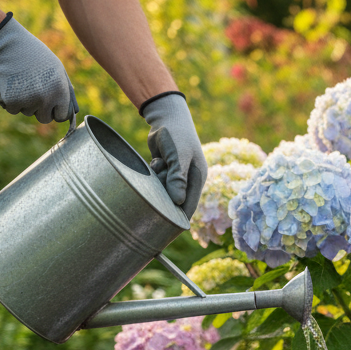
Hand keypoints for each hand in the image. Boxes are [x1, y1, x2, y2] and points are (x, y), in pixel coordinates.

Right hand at [0, 13, 76, 123]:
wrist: (6, 44)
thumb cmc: (34, 55)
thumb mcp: (57, 69)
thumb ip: (65, 90)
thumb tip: (72, 111)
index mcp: (60, 91)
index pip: (62, 116)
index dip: (55, 110)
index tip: (50, 105)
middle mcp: (46, 99)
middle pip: (44, 118)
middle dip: (39, 109)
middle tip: (33, 91)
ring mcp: (28, 101)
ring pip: (27, 113)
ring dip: (24, 102)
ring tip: (21, 82)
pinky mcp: (11, 101)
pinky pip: (12, 109)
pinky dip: (10, 101)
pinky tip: (10, 84)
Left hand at [141, 92, 206, 218]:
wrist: (166, 115)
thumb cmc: (176, 133)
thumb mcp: (178, 154)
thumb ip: (177, 177)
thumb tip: (178, 202)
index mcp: (197, 179)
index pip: (189, 207)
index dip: (178, 220)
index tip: (165, 234)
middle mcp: (188, 180)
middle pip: (174, 201)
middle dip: (163, 198)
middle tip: (155, 191)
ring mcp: (176, 175)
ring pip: (162, 191)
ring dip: (157, 183)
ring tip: (160, 165)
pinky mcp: (165, 170)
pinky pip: (156, 181)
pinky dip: (153, 175)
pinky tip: (156, 161)